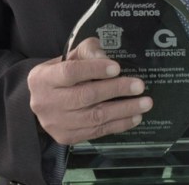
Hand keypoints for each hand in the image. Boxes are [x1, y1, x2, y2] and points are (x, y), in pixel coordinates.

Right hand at [27, 36, 151, 145]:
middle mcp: (45, 103)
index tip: (117, 68)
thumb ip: (88, 51)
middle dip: (116, 90)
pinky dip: (118, 125)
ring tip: (144, 103)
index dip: (94, 69)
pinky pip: (96, 132)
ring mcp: (55, 123)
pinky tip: (135, 117)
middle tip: (140, 85)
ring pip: (93, 117)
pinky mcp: (66, 137)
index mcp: (43, 78)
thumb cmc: (63, 72)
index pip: (70, 72)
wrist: (44, 99)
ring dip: (123, 110)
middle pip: (85, 96)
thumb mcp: (71, 56)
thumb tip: (104, 57)